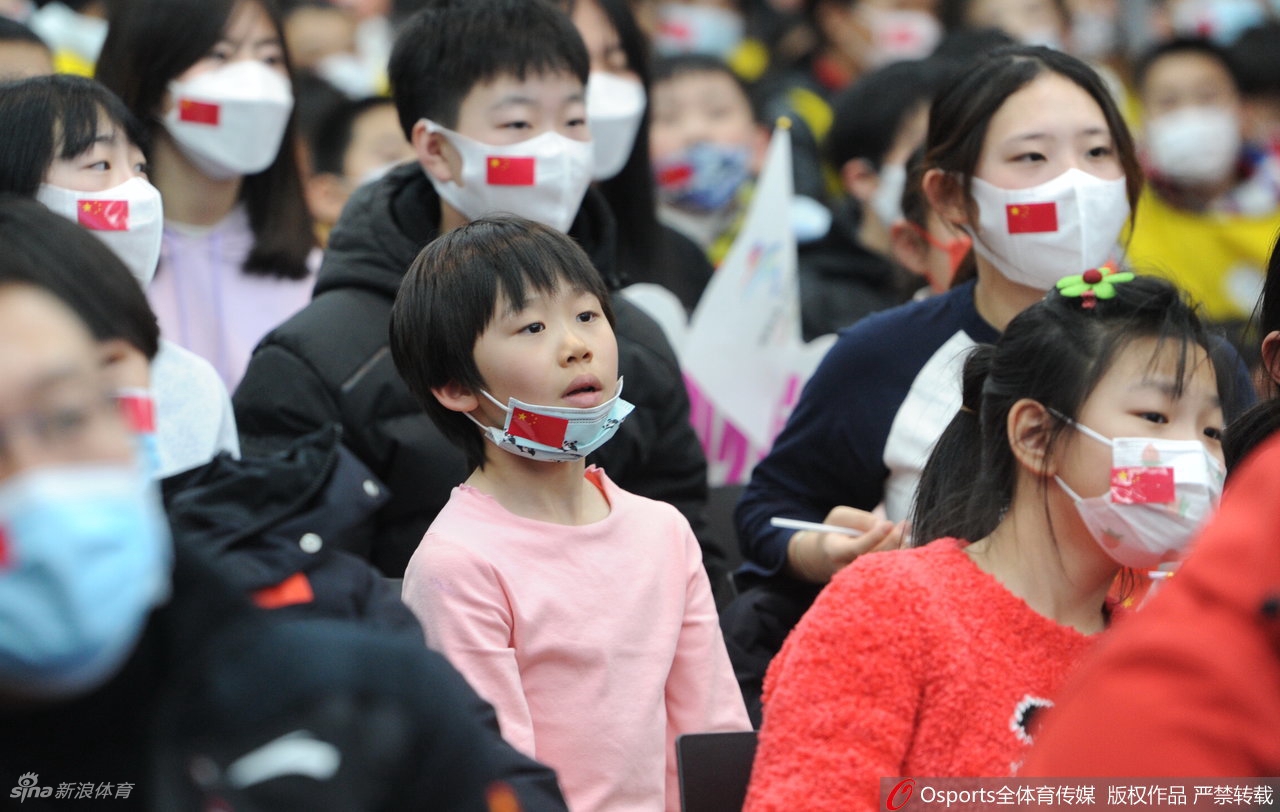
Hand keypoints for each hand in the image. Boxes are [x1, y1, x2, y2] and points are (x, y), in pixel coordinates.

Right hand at [785, 506, 904, 582]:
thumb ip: (859, 519)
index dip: (874, 536)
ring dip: (899, 547)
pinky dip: (899, 555)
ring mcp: (860, 579)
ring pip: (884, 566)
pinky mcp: (871, 581)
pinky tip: (904, 541)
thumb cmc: (835, 532)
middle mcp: (847, 570)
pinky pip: (889, 570)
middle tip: (905, 524)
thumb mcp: (839, 517)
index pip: (857, 548)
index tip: (889, 524)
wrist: (826, 556)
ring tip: (905, 529)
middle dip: (892, 539)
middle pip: (874, 557)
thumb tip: (882, 525)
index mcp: (835, 552)